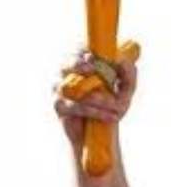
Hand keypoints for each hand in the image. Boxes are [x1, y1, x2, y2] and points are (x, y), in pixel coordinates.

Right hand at [54, 47, 138, 167]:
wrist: (100, 135)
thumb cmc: (111, 107)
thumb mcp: (124, 92)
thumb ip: (128, 76)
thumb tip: (123, 61)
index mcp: (80, 64)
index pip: (77, 50)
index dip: (84, 51)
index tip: (96, 57)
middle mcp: (65, 73)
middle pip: (67, 63)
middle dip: (81, 65)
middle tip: (94, 70)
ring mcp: (58, 89)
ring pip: (75, 87)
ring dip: (99, 97)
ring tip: (118, 107)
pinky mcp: (59, 106)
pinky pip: (76, 106)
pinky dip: (96, 111)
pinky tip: (112, 117)